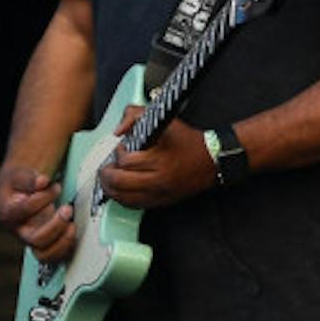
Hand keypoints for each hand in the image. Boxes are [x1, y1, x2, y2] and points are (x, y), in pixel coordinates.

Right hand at [0, 163, 75, 263]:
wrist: (19, 190)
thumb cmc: (18, 183)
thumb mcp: (19, 174)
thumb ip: (29, 178)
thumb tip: (42, 181)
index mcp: (10, 214)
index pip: (25, 210)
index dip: (43, 197)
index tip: (56, 186)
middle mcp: (21, 231)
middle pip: (36, 240)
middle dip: (55, 225)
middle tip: (67, 209)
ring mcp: (33, 239)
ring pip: (45, 254)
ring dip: (63, 241)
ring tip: (72, 225)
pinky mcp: (46, 243)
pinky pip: (57, 255)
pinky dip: (68, 247)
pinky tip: (74, 230)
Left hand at [98, 110, 214, 208]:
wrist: (212, 161)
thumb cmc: (190, 142)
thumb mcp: (167, 122)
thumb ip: (138, 115)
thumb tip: (119, 130)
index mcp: (161, 160)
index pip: (127, 161)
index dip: (119, 153)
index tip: (121, 147)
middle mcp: (159, 180)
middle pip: (120, 182)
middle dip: (107, 173)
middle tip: (107, 166)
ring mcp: (159, 193)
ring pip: (123, 197)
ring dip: (110, 188)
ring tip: (109, 178)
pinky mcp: (160, 202)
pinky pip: (133, 205)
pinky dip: (121, 198)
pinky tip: (119, 190)